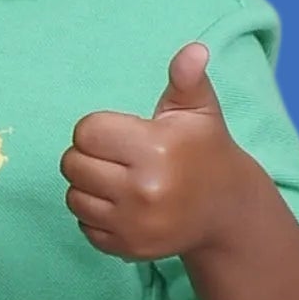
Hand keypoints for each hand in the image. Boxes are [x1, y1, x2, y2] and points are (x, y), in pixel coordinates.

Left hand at [61, 41, 264, 262]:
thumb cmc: (205, 150)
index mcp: (155, 149)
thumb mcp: (198, 111)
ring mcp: (134, 224)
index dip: (98, 128)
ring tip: (117, 179)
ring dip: (87, 186)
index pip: (86, 131)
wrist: (225, 210)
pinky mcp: (127, 249)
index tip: (121, 134)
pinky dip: (94, 215)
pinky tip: (120, 205)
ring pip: (73, 196)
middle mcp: (143, 190)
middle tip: (116, 157)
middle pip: (73, 164)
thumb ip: (187, 79)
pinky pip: (83, 225)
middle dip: (87, 155)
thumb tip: (194, 50)